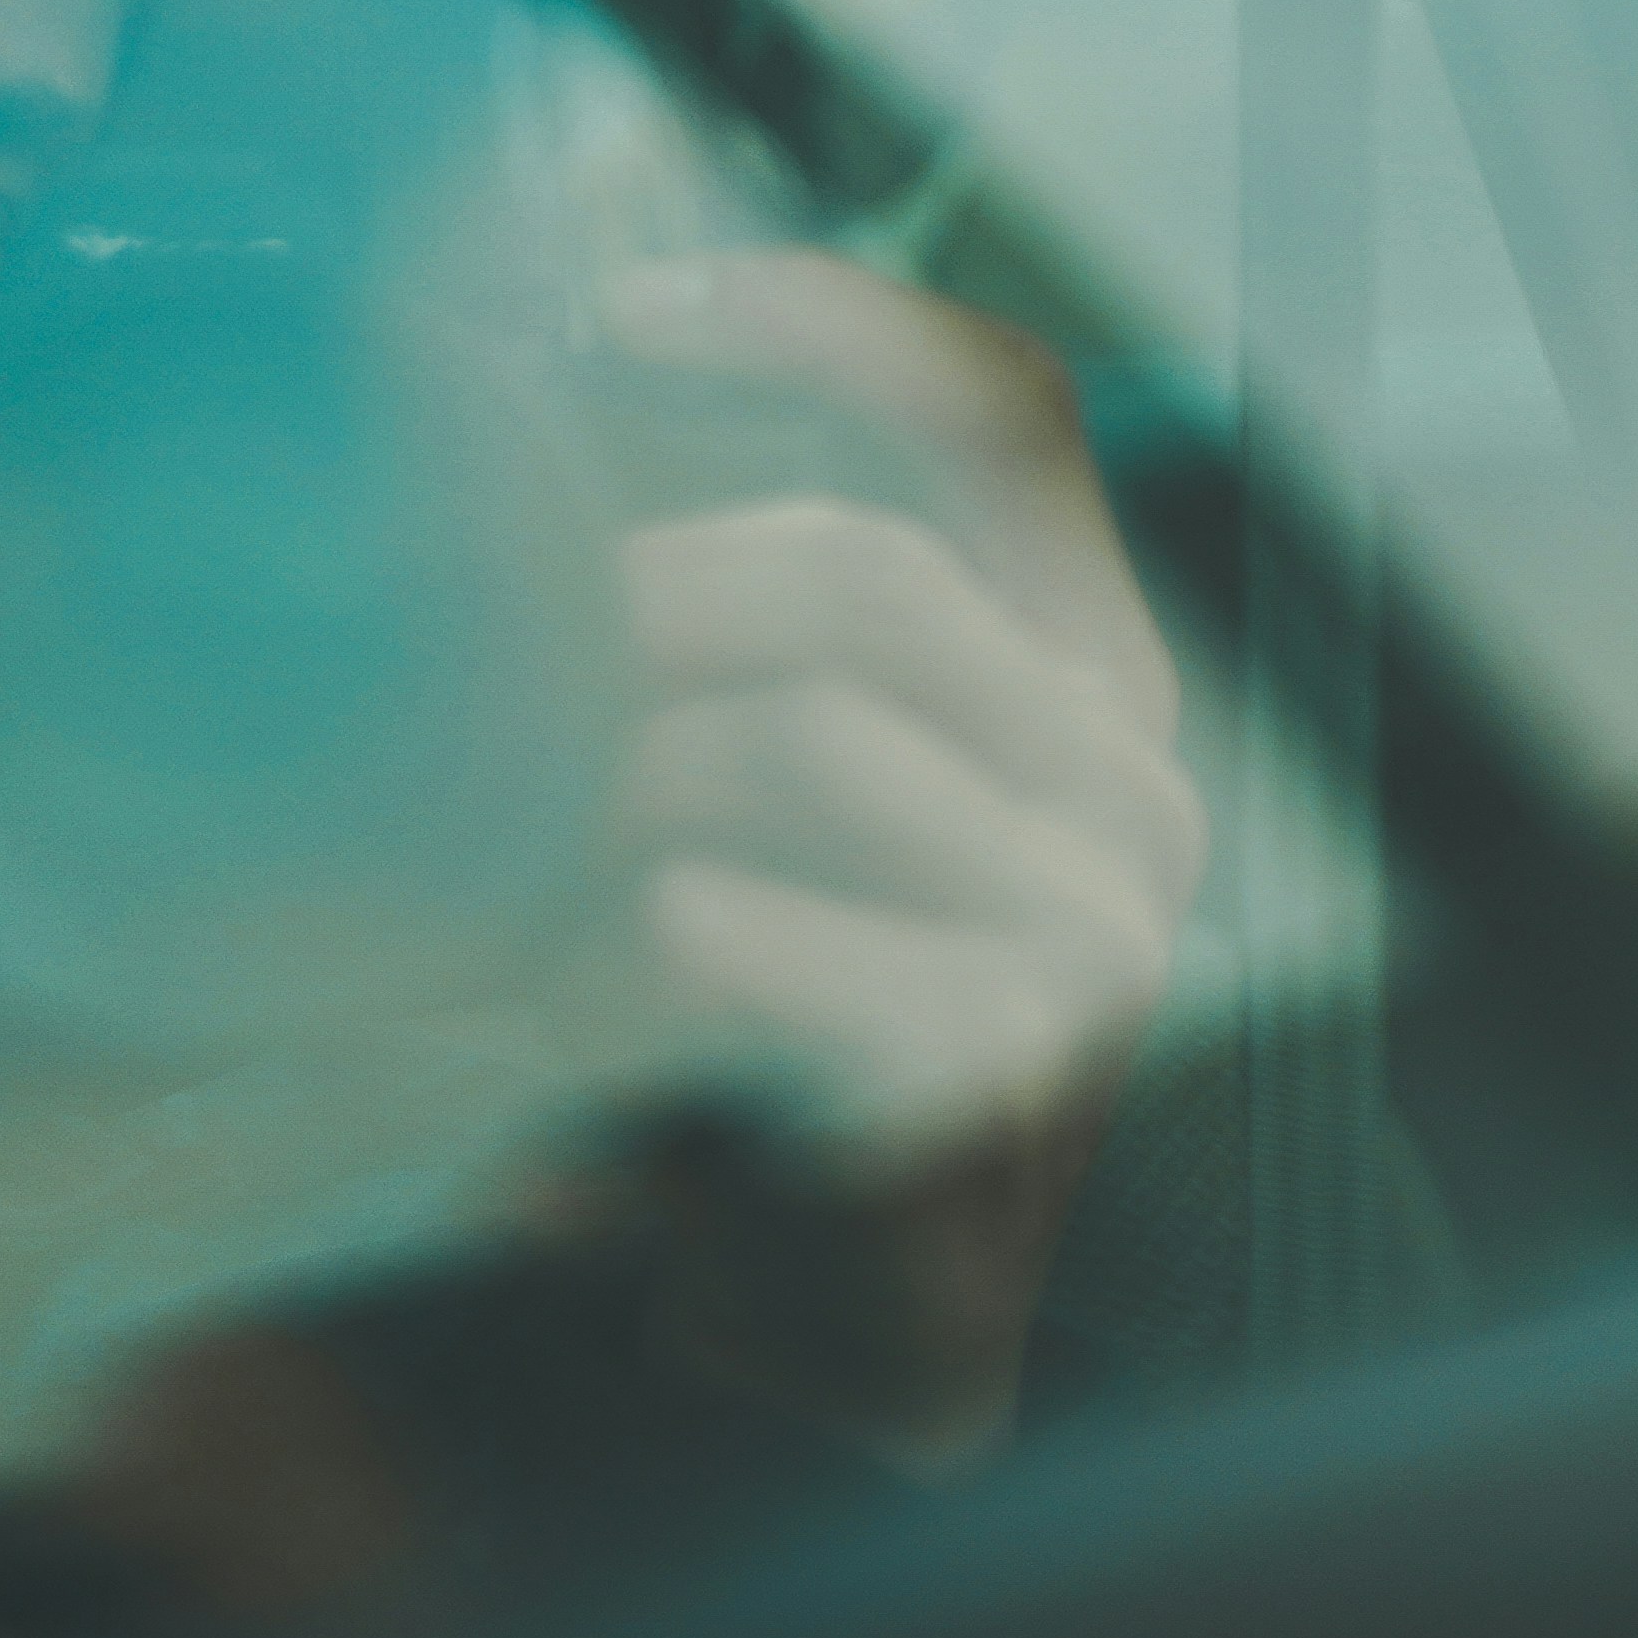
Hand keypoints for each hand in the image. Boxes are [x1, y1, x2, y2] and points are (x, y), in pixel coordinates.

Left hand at [580, 248, 1206, 1463]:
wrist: (831, 1320)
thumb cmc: (759, 1011)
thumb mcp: (752, 774)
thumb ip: (738, 611)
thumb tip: (584, 356)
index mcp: (1085, 673)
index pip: (1006, 411)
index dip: (835, 324)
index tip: (629, 317)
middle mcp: (1128, 779)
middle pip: (875, 572)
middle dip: (657, 598)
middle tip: (510, 666)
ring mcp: (1097, 925)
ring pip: (813, 732)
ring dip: (630, 788)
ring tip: (550, 872)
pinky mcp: (1005, 1062)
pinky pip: (774, 918)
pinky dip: (654, 928)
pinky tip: (610, 960)